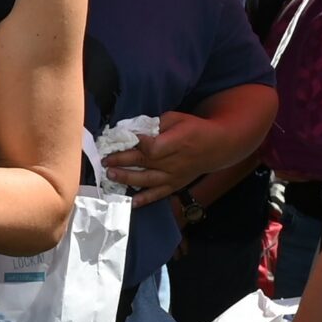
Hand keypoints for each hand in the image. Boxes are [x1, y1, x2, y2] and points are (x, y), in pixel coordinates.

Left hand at [102, 113, 234, 205]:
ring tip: (110, 176)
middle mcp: (175, 162)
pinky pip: (158, 194)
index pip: (152, 147)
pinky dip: (145, 199)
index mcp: (177, 142)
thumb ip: (157, 124)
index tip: (121, 139)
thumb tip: (134, 129)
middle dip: (122, 161)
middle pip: (145, 163)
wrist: (216, 148)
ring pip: (148, 180)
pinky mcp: (174, 186)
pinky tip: (131, 202)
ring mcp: (174, 176)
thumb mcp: (178, 118)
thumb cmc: (194, 129)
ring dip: (127, 178)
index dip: (136, 144)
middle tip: (105, 161)